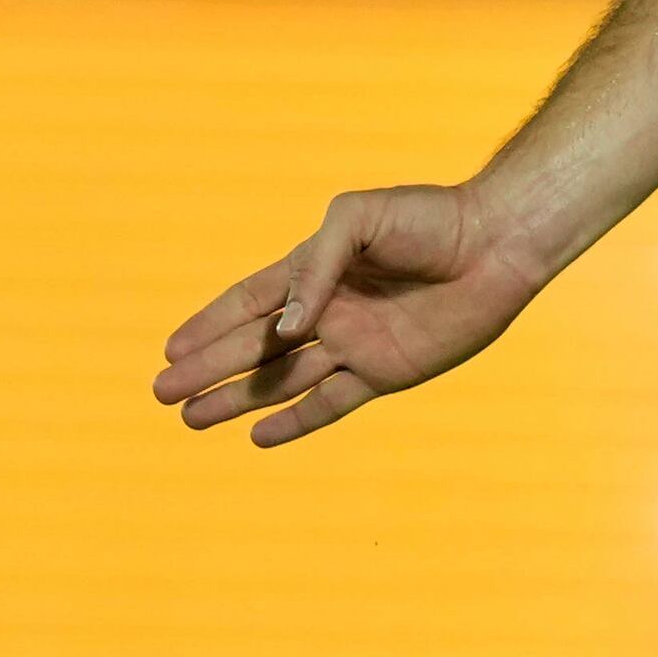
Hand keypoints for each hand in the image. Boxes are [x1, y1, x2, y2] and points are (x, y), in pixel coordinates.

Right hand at [155, 182, 547, 444]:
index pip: (247, 302)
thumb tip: (286, 328)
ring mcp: (354, 344)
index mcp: (314, 269)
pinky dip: (296, 421)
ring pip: (281, 380)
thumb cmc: (429, 219)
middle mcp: (327, 310)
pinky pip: (331, 403)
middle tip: (162, 392)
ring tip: (192, 418)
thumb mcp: (357, 219)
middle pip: (253, 347)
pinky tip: (260, 437)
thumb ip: (313, 267)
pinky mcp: (385, 372)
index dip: (207, 324)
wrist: (495, 244)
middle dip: (207, 368)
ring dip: (237, 398)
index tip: (169, 348)